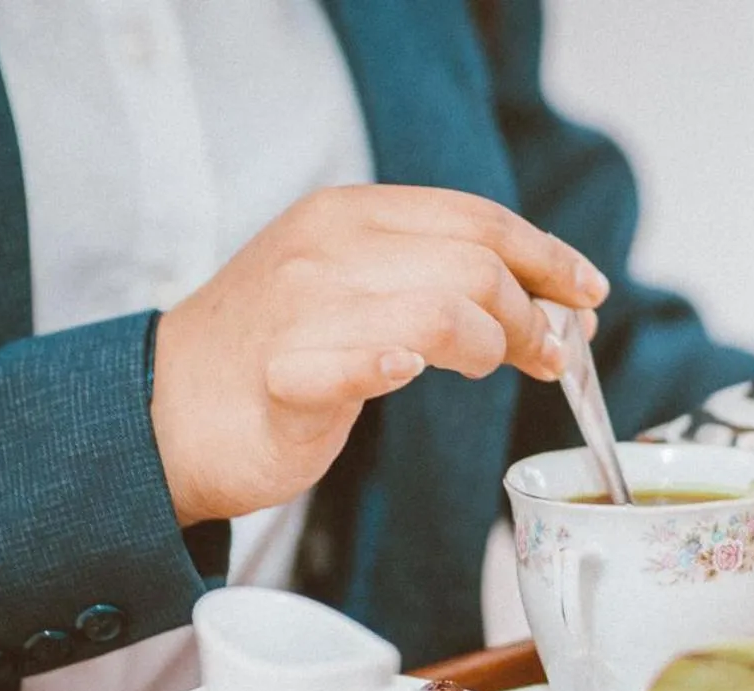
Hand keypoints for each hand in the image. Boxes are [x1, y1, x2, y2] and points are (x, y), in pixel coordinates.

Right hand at [150, 185, 606, 527]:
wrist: (165, 413)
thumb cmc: (276, 355)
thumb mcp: (355, 286)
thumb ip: (439, 281)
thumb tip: (551, 305)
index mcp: (350, 215)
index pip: (476, 218)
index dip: (547, 255)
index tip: (588, 291)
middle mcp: (326, 249)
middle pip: (475, 265)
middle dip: (535, 313)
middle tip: (553, 354)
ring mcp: (301, 310)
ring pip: (441, 312)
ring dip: (492, 348)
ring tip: (495, 369)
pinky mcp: (284, 377)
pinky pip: (359, 363)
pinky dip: (396, 364)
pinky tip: (410, 373)